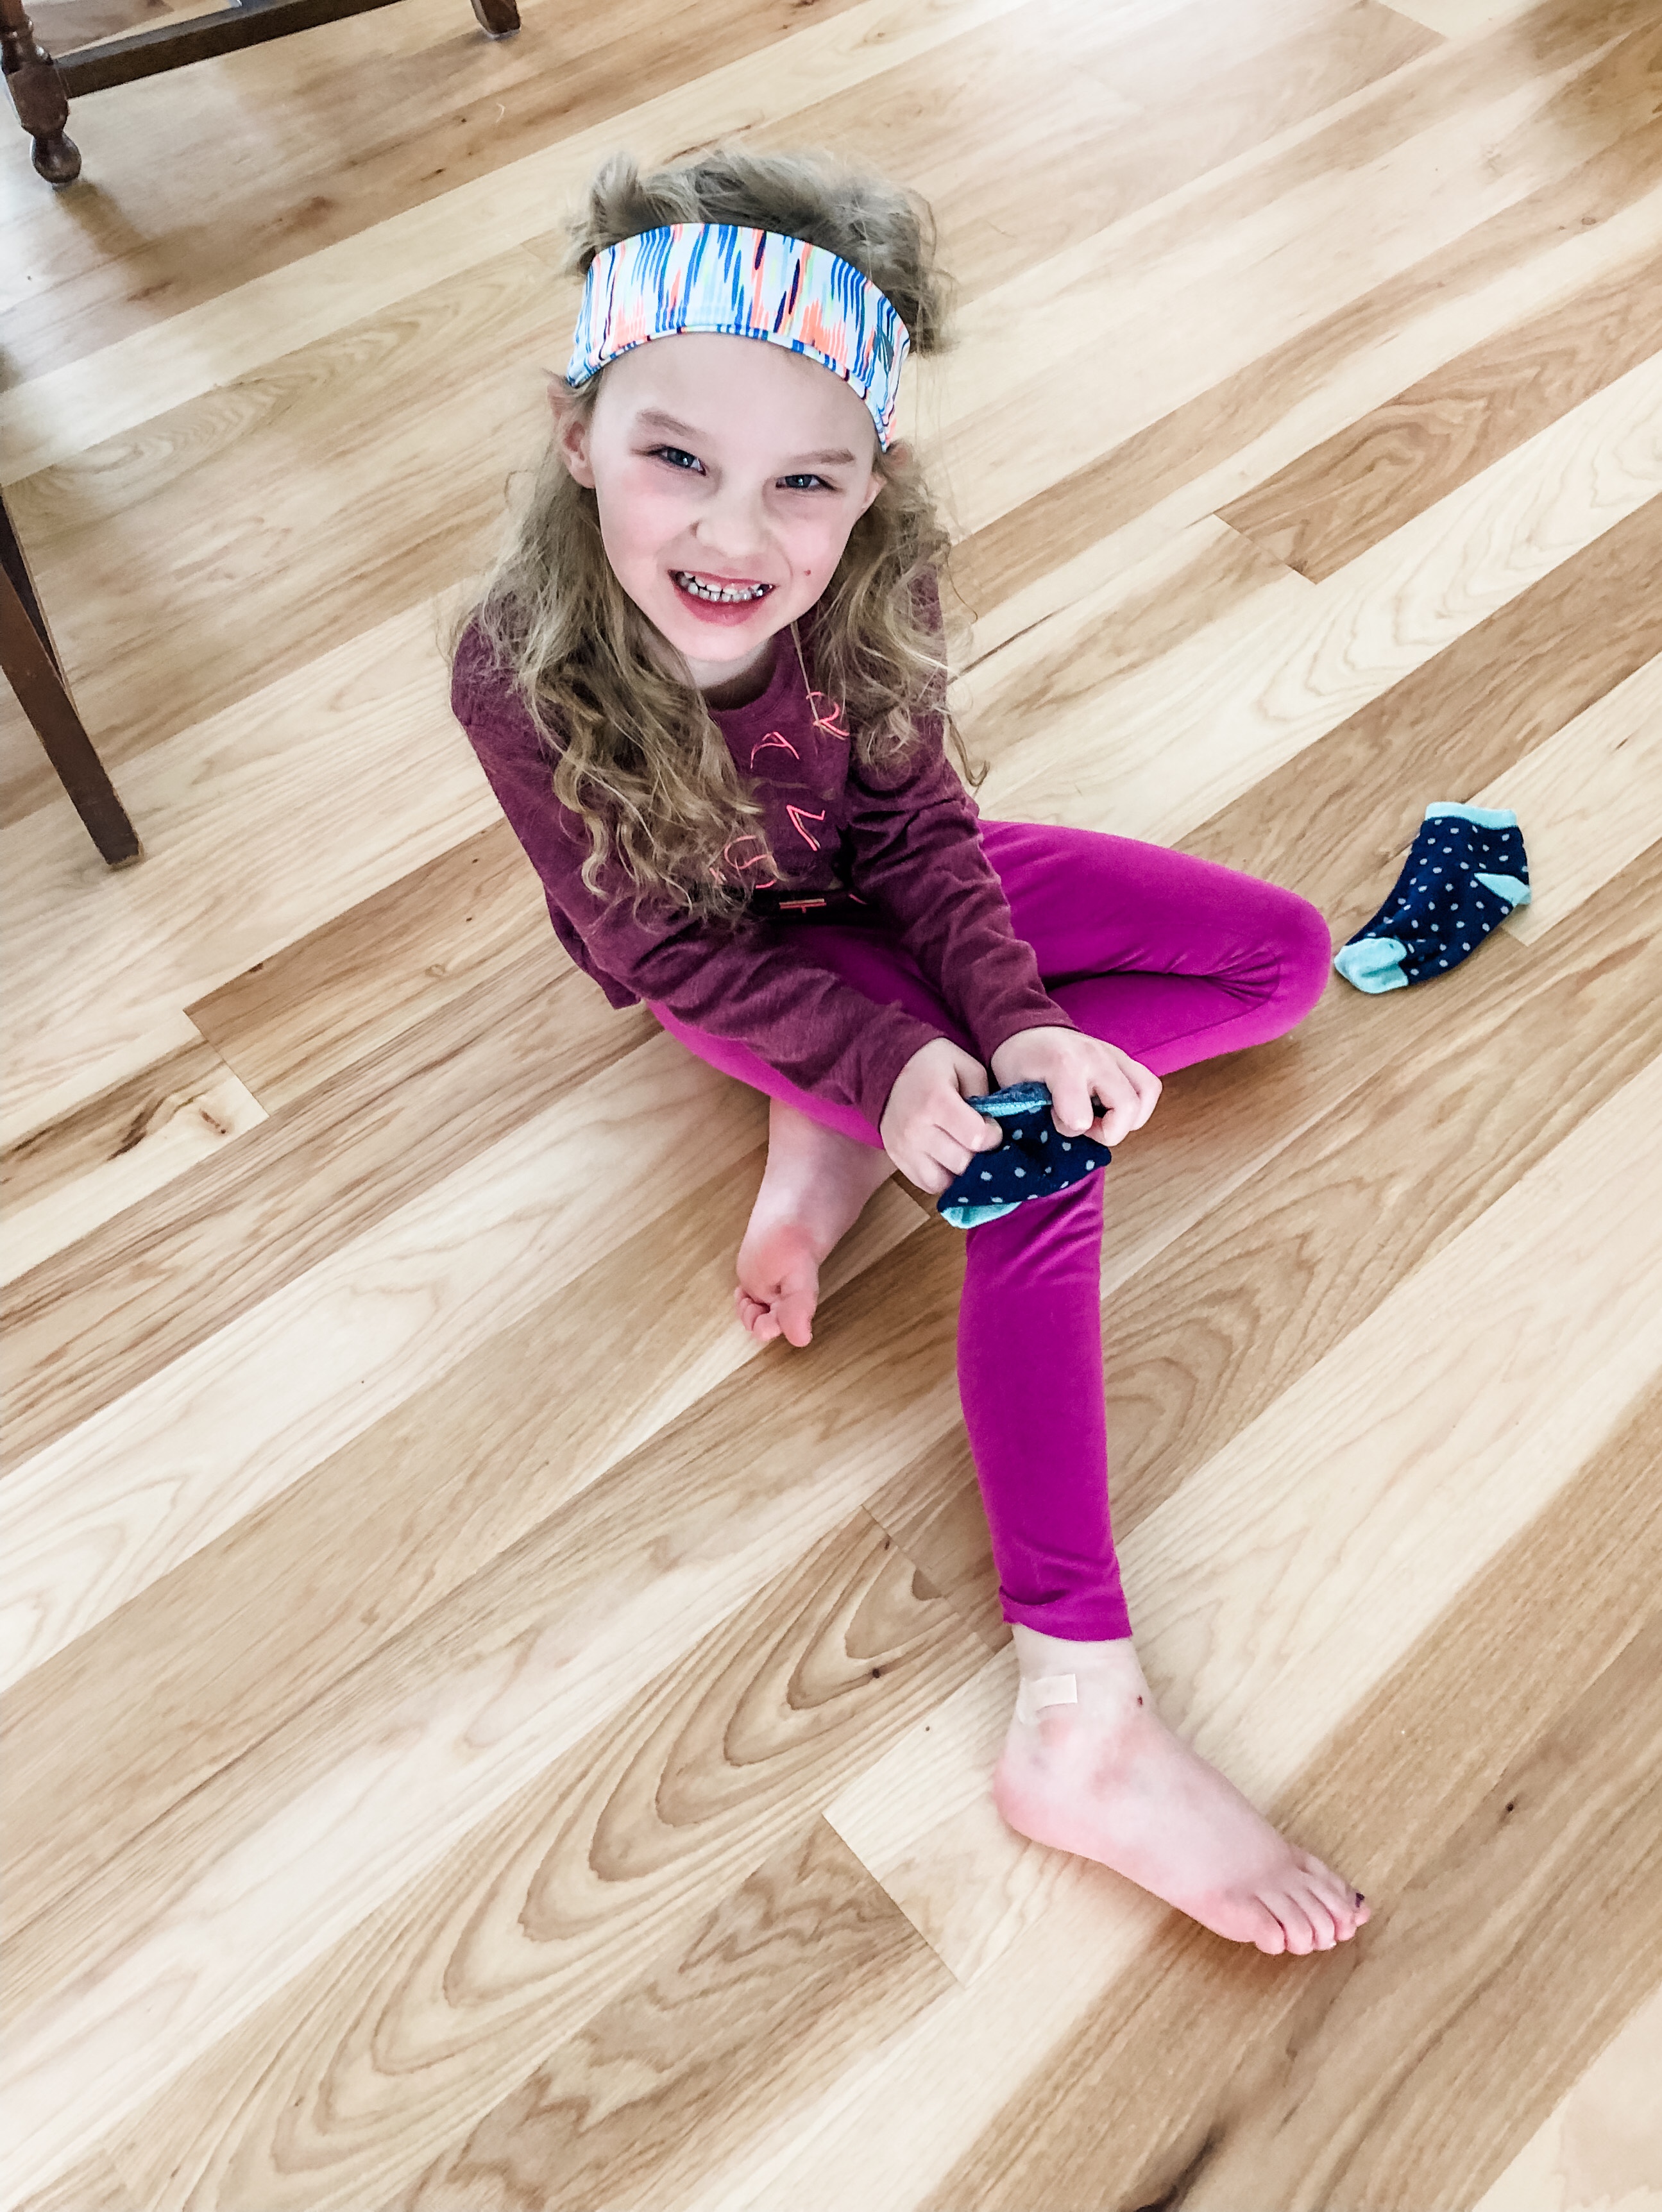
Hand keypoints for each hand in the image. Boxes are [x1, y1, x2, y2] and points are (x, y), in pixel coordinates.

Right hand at [880, 1036, 1001, 1193]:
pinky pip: (926, 1184)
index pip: (976, 1138)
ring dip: (959, 1172)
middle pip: (961, 1163)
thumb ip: (985, 1095)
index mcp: (936, 1101)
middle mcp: (916, 1129)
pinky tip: (947, 1160)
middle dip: (978, 1156)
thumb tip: (994, 1126)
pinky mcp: (896, 1158)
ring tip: (963, 1153)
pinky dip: (941, 1177)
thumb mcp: (967, 1066)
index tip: (992, 1128)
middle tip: (979, 1142)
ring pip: (943, 1181)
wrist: (888, 1068)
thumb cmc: (934, 1065)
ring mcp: (903, 1147)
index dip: (993, 1136)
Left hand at [989, 1025, 1160, 1145]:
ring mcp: (1115, 1055)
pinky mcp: (1125, 1059)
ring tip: (1102, 1119)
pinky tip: (1114, 1110)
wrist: (1027, 1030)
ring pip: (1146, 1093)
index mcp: (1064, 1064)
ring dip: (1129, 1118)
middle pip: (1127, 1106)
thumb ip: (1035, 1114)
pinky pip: (1149, 1085)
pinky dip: (1139, 1106)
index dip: (1067, 1129)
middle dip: (1106, 1131)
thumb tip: (1062, 1136)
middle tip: (1082, 1126)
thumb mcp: (1015, 1088)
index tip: (1053, 1120)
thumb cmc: (1020, 1061)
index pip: (1080, 1116)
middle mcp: (1096, 1056)